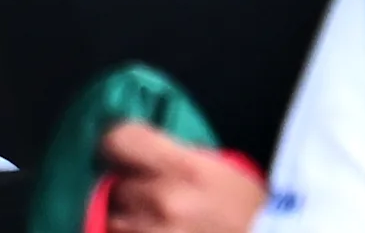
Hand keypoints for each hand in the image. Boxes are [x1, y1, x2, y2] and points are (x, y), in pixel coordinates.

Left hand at [94, 120, 268, 232]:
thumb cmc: (249, 210)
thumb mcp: (220, 169)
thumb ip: (174, 155)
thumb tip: (138, 150)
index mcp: (184, 168)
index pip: (120, 139)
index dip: (117, 143)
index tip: (120, 151)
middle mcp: (165, 200)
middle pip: (117, 184)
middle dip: (129, 188)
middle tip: (151, 195)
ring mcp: (157, 231)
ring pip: (114, 219)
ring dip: (130, 219)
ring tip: (157, 221)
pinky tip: (157, 230)